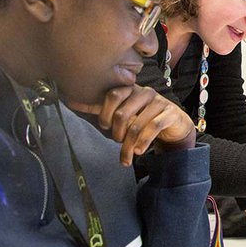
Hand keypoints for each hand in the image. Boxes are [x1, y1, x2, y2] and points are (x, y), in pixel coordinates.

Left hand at [66, 85, 194, 165]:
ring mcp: (159, 102)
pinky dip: (143, 142)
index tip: (105, 127)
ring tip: (127, 157)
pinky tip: (139, 151)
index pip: (112, 95)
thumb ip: (100, 107)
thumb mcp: (123, 112)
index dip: (104, 114)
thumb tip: (71, 100)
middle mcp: (145, 92)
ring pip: (137, 125)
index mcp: (131, 89)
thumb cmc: (145, 118)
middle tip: (117, 142)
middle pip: (122, 113)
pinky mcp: (170, 113)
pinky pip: (153, 128)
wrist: (174, 125)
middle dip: (116, 133)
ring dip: (129, 146)